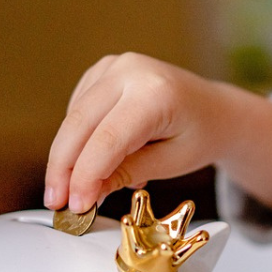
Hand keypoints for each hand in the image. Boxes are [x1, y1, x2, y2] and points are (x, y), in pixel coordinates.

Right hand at [44, 52, 271, 214]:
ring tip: (76, 190)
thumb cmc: (200, 136)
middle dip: (63, 167)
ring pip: (73, 116)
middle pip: (80, 123)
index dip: (85, 175)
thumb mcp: (171, 163)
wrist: (215, 110)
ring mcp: (115, 65)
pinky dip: (78, 137)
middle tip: (56, 202)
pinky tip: (92, 160)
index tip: (74, 205)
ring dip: (67, 156)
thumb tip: (85, 192)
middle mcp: (132, 71)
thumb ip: (127, 173)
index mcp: (157, 94)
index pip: (108, 139)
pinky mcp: (104, 69)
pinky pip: (78, 107)